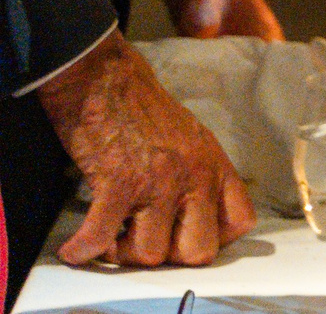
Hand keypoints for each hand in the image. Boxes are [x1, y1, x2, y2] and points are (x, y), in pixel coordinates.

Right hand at [39, 30, 255, 267]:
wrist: (104, 78)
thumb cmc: (140, 107)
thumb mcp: (190, 138)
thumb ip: (198, 175)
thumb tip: (191, 217)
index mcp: (214, 164)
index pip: (240, 222)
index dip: (213, 239)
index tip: (183, 238)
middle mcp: (194, 175)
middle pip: (198, 251)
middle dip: (167, 257)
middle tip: (141, 241)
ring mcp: (158, 180)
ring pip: (150, 253)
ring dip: (122, 253)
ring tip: (108, 237)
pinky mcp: (118, 182)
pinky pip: (102, 238)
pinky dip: (83, 249)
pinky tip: (75, 246)